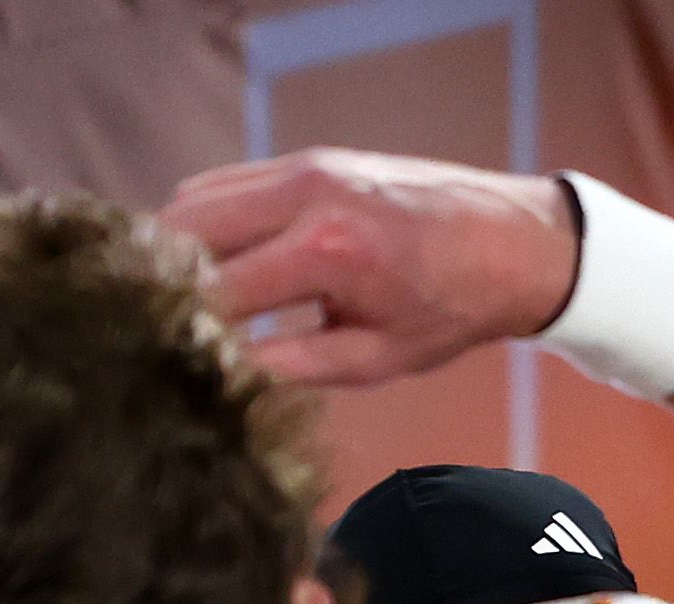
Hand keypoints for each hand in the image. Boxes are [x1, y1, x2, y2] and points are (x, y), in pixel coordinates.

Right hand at [158, 149, 581, 386]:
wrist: (511, 243)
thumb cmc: (452, 309)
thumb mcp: (376, 359)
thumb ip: (293, 367)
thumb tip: (223, 373)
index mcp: (325, 251)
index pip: (217, 290)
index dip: (186, 330)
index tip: (172, 362)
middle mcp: (305, 194)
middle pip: (185, 231)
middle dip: (167, 284)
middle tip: (162, 331)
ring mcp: (303, 167)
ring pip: (194, 200)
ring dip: (179, 250)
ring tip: (181, 305)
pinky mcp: (306, 159)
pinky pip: (225, 184)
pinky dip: (206, 222)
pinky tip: (215, 267)